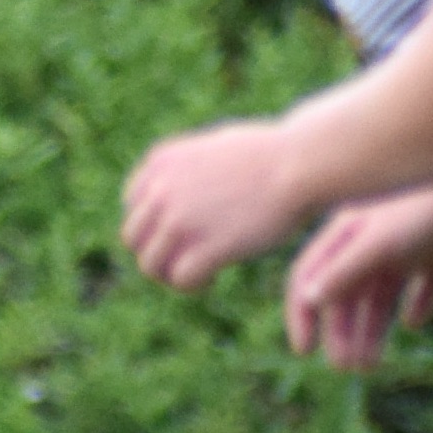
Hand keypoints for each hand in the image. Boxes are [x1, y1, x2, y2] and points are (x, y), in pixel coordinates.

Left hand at [121, 119, 315, 292]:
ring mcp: (181, 220)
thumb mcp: (212, 147)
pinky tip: (212, 277)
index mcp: (161, 162)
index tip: (178, 233)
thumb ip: (185, 171)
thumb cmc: (268, 155)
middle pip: (134, 239)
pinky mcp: (207, 247)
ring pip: (151, 265)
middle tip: (186, 259)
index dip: (153, 225)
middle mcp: (162, 190)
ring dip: (171, 274)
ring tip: (200, 272)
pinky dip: (193, 284)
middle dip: (157, 252)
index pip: (132, 205)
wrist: (299, 164)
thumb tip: (171, 199)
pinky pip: (181, 279)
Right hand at [283, 181, 432, 367]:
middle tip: (348, 367)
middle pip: (346, 295)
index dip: (303, 313)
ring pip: (380, 297)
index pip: (310, 277)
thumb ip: (346, 271)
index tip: (305, 351)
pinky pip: (423, 287)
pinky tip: (414, 322)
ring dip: (372, 330)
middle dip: (341, 332)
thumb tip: (308, 300)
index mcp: (347, 235)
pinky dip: (417, 307)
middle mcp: (371, 243)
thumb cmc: (428, 208)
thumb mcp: (382, 243)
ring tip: (371, 364)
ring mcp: (407, 249)